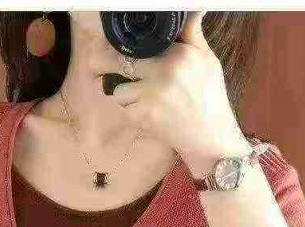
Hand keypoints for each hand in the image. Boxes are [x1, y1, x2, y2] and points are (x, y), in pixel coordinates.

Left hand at [89, 11, 252, 176]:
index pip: (136, 44)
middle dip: (102, 64)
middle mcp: (162, 72)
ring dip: (124, 94)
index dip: (116, 46)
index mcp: (178, 54)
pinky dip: (132, 112)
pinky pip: (124, 110)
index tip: (105, 46)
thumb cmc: (210, 97)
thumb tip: (193, 10)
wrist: (210, 136)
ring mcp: (151, 95)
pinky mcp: (144, 117)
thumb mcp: (207, 60)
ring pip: (118, 90)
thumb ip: (192, 34)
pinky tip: (147, 113)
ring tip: (140, 97)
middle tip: (94, 63)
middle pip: (117, 63)